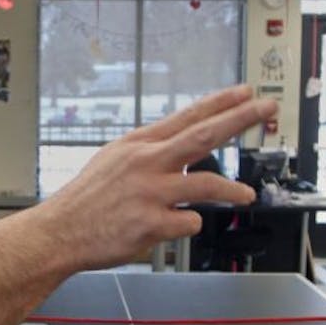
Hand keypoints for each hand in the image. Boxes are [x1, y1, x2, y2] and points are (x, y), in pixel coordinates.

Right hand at [43, 85, 277, 270]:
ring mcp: (150, 193)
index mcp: (139, 144)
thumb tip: (181, 147)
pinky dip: (188, 225)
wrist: (60, 232)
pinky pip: (189, 223)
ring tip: (246, 195)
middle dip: (240, 119)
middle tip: (266, 109)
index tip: (246, 92)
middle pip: (204, 135)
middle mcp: (146, 163)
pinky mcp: (151, 224)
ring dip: (232, 190)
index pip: (188, 116)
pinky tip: (174, 226)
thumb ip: (149, 152)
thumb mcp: (113, 159)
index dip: (220, 103)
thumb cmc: (87, 200)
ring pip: (206, 184)